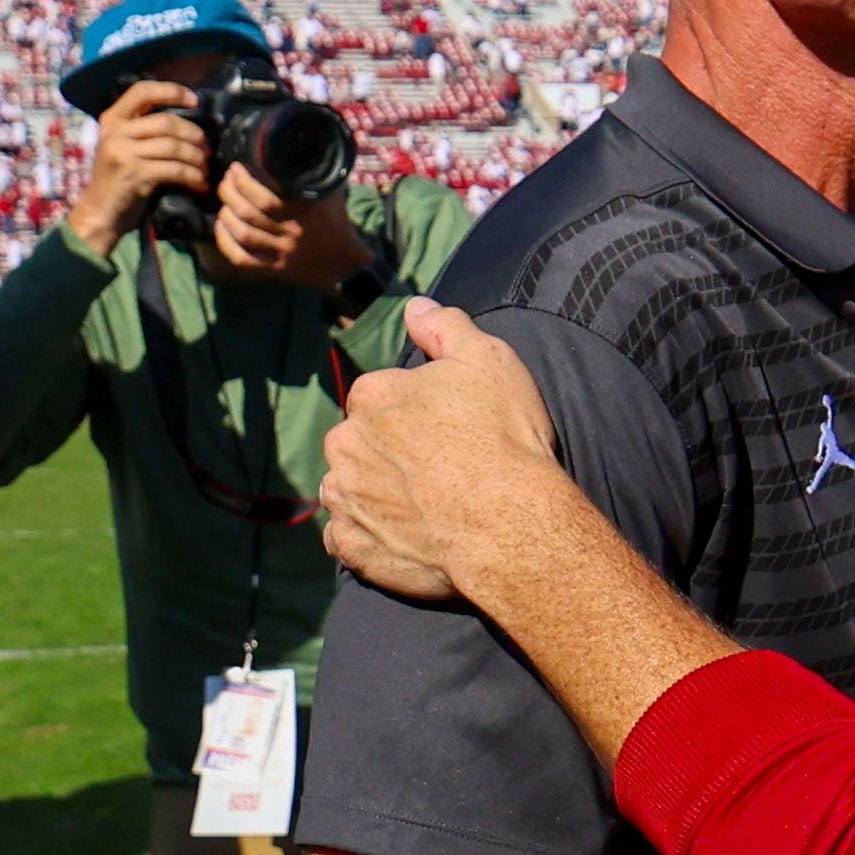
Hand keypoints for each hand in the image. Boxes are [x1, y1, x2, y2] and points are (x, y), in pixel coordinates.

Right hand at [65, 79, 208, 255]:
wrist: (101, 212)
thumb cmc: (119, 178)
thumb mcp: (124, 146)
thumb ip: (144, 129)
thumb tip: (188, 117)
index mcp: (112, 119)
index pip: (142, 90)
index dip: (171, 91)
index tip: (195, 100)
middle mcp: (115, 132)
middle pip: (167, 122)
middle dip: (194, 135)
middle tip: (207, 149)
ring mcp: (123, 152)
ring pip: (174, 146)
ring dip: (196, 158)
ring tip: (205, 168)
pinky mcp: (134, 174)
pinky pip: (175, 169)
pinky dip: (193, 177)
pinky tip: (200, 183)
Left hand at [210, 162, 374, 293]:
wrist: (345, 263)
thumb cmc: (336, 221)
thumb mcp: (331, 192)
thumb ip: (314, 172)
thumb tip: (295, 146)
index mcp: (306, 211)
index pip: (266, 198)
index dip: (243, 182)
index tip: (236, 168)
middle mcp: (292, 232)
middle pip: (248, 214)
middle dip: (229, 193)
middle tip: (226, 181)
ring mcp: (282, 252)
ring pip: (243, 234)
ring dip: (226, 214)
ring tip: (224, 201)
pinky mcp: (275, 269)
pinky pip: (242, 259)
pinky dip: (226, 243)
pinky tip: (221, 227)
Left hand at [320, 300, 561, 601]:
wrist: (510, 523)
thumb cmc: (503, 437)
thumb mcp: (489, 359)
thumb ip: (446, 326)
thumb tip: (415, 306)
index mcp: (373, 395)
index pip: (381, 395)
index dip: (415, 411)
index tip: (447, 429)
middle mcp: (345, 443)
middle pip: (359, 442)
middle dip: (386, 451)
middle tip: (437, 469)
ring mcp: (344, 499)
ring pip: (347, 488)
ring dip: (371, 493)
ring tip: (420, 506)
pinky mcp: (351, 548)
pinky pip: (345, 539)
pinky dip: (366, 537)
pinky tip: (401, 537)